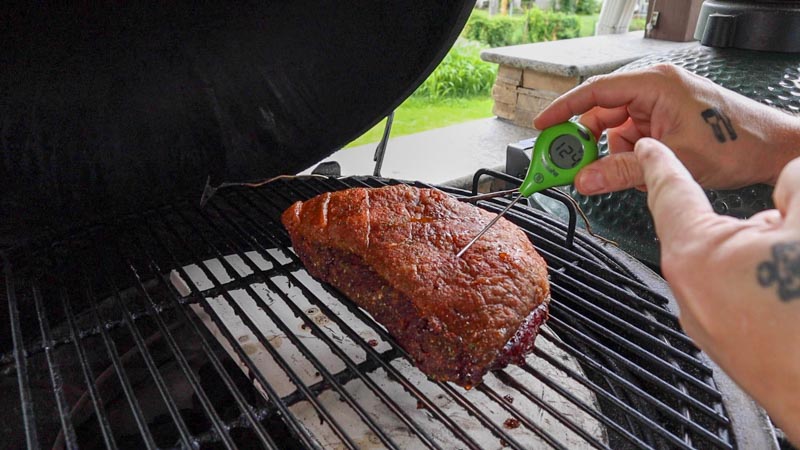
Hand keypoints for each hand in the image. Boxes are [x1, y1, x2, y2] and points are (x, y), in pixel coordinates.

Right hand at [534, 64, 799, 194]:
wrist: (772, 149)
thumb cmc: (736, 142)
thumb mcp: (672, 160)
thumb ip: (622, 171)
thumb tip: (585, 179)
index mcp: (654, 84)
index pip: (595, 91)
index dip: (563, 109)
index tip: (542, 126)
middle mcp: (653, 90)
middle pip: (601, 114)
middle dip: (586, 142)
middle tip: (568, 165)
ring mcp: (658, 106)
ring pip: (615, 131)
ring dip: (612, 155)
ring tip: (618, 176)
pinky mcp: (663, 121)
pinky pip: (631, 139)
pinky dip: (627, 158)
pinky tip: (638, 172)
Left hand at [635, 137, 799, 444]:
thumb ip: (795, 186)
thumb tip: (790, 178)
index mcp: (695, 254)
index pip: (669, 191)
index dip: (661, 162)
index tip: (649, 149)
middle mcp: (690, 291)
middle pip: (711, 229)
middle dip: (753, 220)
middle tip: (788, 226)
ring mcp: (709, 325)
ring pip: (730, 264)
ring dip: (763, 253)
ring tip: (793, 267)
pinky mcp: (730, 347)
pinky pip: (740, 296)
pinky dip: (763, 281)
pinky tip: (792, 286)